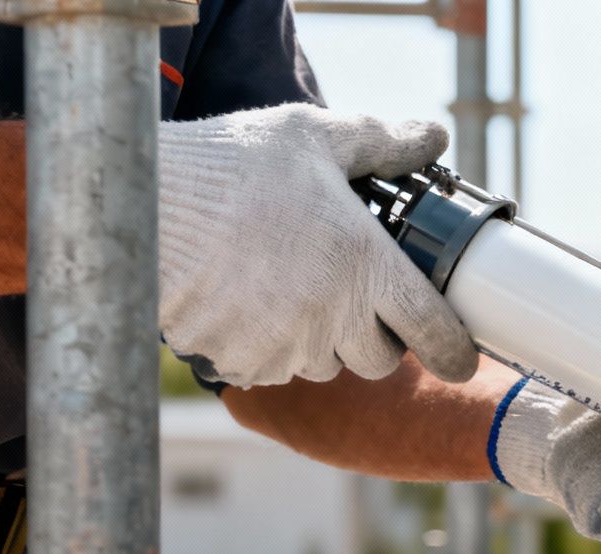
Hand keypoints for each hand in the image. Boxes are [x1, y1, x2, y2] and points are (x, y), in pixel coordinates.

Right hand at [158, 104, 478, 387]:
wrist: (139, 200)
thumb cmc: (232, 165)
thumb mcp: (313, 136)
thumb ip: (382, 144)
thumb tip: (435, 136)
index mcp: (366, 265)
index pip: (434, 331)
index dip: (455, 352)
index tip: (461, 359)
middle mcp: (333, 317)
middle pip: (380, 360)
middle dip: (375, 336)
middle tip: (349, 295)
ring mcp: (285, 346)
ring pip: (326, 367)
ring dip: (320, 341)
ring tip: (289, 289)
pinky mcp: (241, 363)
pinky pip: (273, 371)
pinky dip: (268, 348)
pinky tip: (248, 304)